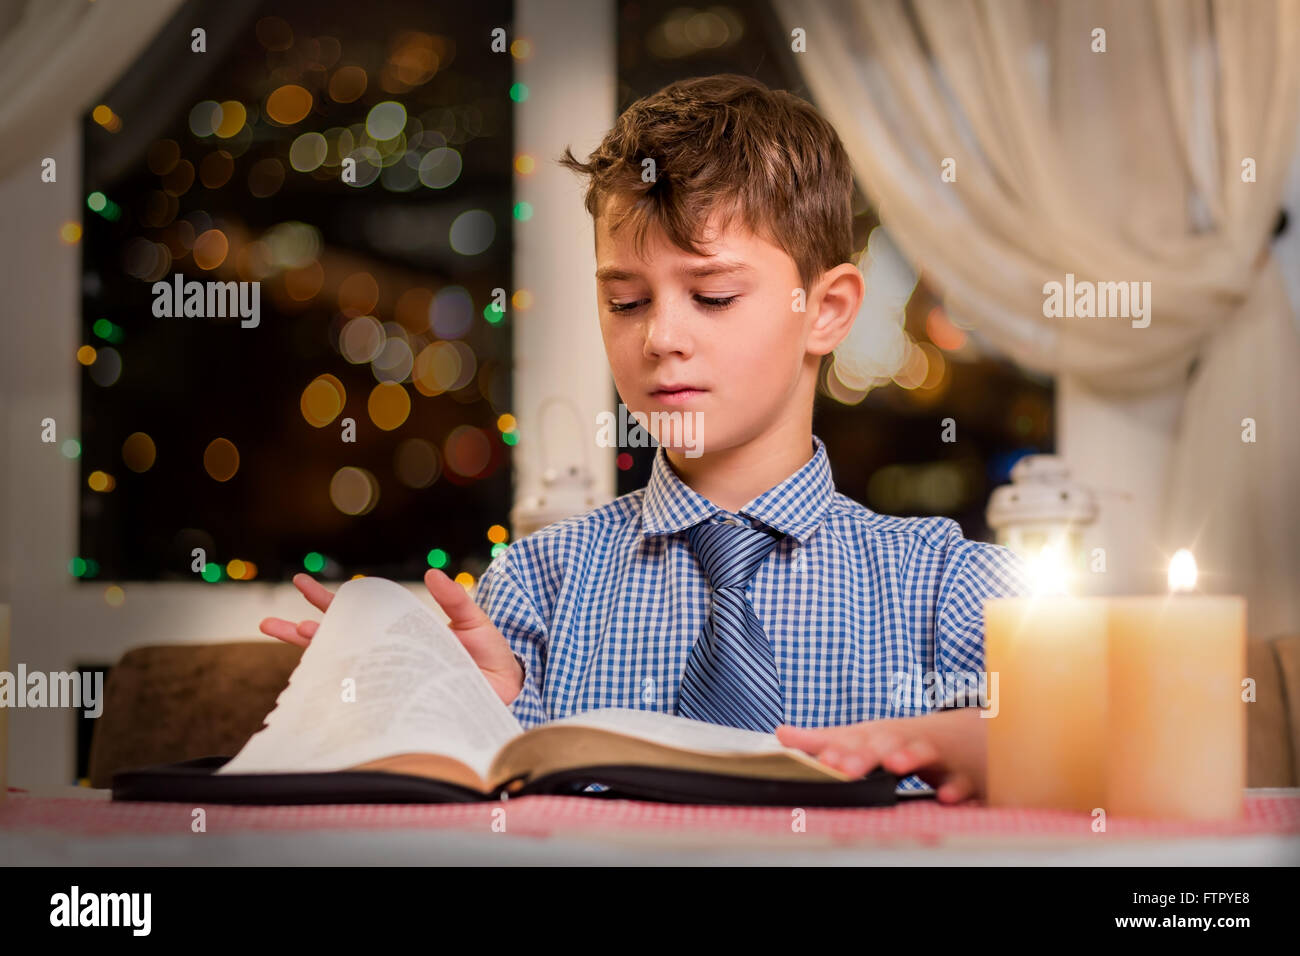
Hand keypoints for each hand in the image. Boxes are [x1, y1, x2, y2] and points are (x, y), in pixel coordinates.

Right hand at [259, 570, 524, 705]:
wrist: (507, 692)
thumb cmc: (490, 656)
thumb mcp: (474, 622)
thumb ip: (456, 600)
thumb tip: (434, 574)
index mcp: (400, 630)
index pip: (358, 613)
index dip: (330, 601)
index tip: (301, 585)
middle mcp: (389, 654)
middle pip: (337, 640)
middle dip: (302, 630)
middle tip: (267, 622)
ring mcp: (390, 678)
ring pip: (341, 667)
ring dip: (311, 656)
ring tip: (282, 641)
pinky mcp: (397, 703)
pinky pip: (361, 698)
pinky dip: (338, 692)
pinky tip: (314, 688)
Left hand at [775, 708, 986, 803]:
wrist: (964, 734)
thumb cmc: (900, 740)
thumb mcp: (862, 737)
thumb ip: (823, 740)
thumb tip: (781, 733)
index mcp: (878, 736)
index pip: (855, 740)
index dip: (839, 750)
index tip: (824, 760)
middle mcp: (904, 741)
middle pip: (884, 744)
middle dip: (865, 755)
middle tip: (846, 767)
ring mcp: (936, 755)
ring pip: (923, 752)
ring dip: (910, 756)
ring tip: (895, 765)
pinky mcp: (962, 775)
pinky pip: (962, 782)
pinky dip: (955, 788)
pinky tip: (946, 798)